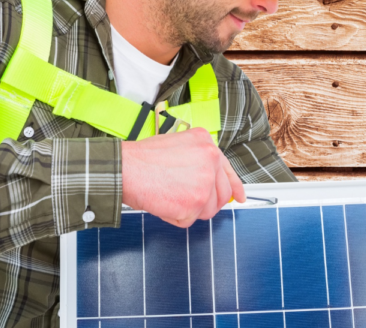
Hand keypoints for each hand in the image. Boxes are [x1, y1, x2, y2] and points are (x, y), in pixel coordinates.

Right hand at [121, 127, 246, 227]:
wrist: (126, 169)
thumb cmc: (143, 159)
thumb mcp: (178, 145)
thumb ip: (198, 160)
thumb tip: (209, 181)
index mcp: (206, 144)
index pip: (227, 170)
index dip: (234, 186)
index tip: (239, 196)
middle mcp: (210, 160)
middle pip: (220, 195)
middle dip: (205, 203)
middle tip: (188, 202)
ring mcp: (205, 182)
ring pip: (206, 210)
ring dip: (189, 210)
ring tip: (170, 196)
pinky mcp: (195, 202)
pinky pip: (188, 220)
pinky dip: (174, 217)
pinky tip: (163, 202)